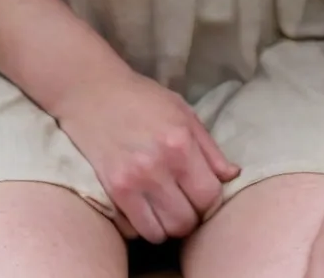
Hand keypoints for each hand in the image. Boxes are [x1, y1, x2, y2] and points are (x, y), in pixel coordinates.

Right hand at [54, 69, 239, 243]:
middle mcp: (159, 165)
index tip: (202, 194)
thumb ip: (209, 148)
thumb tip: (232, 177)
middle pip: (188, 220)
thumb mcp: (182, 112)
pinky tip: (145, 208)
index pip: (210, 196)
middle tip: (183, 202)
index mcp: (181, 143)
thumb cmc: (141, 98)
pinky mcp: (113, 191)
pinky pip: (138, 230)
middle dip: (191, 216)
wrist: (92, 91)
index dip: (210, 200)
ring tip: (165, 208)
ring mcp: (134, 181)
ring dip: (169, 225)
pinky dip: (146, 226)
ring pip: (165, 232)